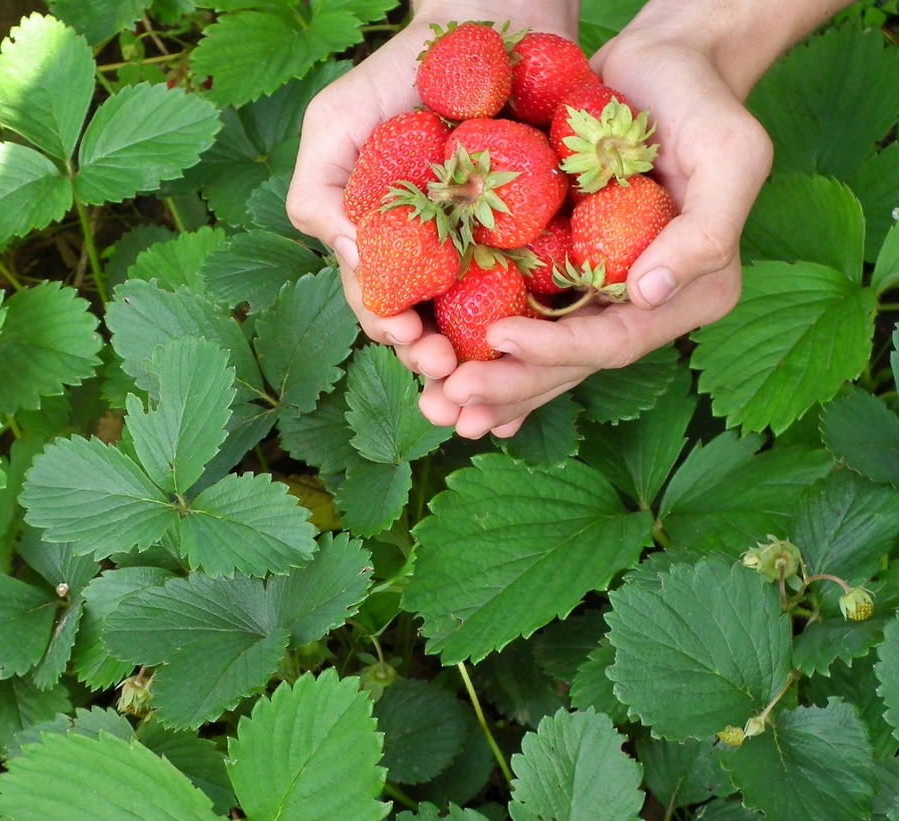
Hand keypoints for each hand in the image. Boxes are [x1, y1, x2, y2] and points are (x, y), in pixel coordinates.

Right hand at [286, 1, 584, 382]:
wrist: (487, 23)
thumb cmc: (400, 74)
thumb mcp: (334, 125)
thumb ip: (316, 194)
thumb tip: (352, 260)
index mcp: (390, 245)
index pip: (385, 304)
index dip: (393, 329)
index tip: (407, 337)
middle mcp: (440, 259)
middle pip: (437, 326)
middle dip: (437, 357)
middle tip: (447, 366)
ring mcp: (493, 249)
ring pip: (486, 322)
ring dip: (485, 356)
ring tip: (490, 369)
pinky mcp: (546, 232)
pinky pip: (544, 285)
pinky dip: (540, 321)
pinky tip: (540, 342)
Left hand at [416, 28, 773, 437]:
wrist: (660, 67)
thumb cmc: (702, 102)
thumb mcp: (730, 153)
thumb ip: (706, 229)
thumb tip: (649, 294)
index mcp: (690, 294)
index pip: (616, 341)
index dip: (556, 350)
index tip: (498, 339)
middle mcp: (641, 307)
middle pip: (569, 365)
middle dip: (509, 386)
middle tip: (450, 399)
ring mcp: (596, 294)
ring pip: (540, 357)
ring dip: (490, 385)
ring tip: (437, 405)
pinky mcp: (560, 272)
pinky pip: (520, 318)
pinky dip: (484, 350)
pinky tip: (446, 374)